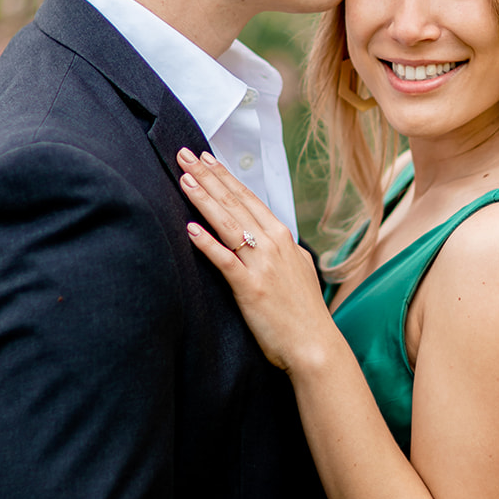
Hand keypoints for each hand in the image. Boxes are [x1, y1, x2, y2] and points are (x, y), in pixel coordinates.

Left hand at [178, 149, 334, 372]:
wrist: (315, 345)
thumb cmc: (304, 312)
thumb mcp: (298, 269)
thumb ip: (282, 249)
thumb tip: (270, 235)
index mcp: (282, 237)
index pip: (248, 198)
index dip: (224, 176)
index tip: (205, 158)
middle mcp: (273, 244)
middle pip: (234, 203)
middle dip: (207, 177)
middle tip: (184, 154)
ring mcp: (262, 265)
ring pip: (227, 224)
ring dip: (204, 198)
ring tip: (183, 178)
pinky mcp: (251, 288)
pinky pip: (225, 260)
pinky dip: (207, 243)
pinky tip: (190, 228)